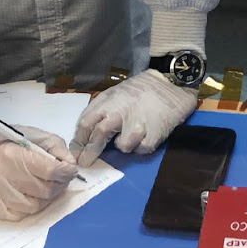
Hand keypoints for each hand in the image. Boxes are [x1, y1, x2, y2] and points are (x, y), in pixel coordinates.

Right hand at [0, 108, 77, 220]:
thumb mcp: (25, 133)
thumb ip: (52, 146)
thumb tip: (70, 165)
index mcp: (12, 154)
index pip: (51, 171)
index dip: (67, 173)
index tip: (70, 171)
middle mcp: (2, 176)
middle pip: (45, 191)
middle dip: (59, 185)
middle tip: (60, 180)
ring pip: (34, 206)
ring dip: (46, 198)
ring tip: (45, 188)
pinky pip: (18, 216)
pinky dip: (29, 208)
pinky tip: (28, 196)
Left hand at [68, 70, 196, 165]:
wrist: (171, 84)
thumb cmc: (141, 88)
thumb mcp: (115, 92)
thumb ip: (100, 109)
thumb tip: (86, 130)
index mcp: (108, 102)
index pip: (85, 124)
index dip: (78, 141)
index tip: (76, 152)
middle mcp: (120, 114)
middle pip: (98, 137)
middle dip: (89, 153)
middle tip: (86, 163)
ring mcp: (138, 126)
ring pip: (121, 147)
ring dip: (123, 145)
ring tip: (130, 136)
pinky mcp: (154, 136)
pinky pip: (140, 150)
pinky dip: (140, 146)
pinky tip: (145, 135)